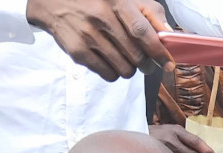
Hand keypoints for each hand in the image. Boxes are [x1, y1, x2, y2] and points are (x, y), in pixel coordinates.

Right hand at [24, 0, 172, 81]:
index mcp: (116, 1)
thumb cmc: (96, 0)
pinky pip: (107, 74)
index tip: (168, 62)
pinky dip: (114, 73)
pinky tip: (111, 61)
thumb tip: (168, 35)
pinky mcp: (78, 52)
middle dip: (147, 65)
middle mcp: (101, 18)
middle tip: (147, 63)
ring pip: (124, 69)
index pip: (143, 33)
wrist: (53, 1)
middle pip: (136, 56)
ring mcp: (88, 36)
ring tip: (126, 60)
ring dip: (131, 69)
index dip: (159, 52)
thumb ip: (149, 13)